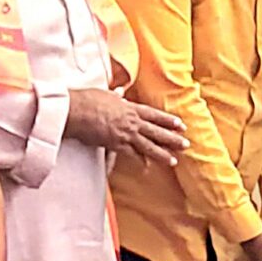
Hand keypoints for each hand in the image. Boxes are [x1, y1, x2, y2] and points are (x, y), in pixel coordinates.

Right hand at [68, 88, 187, 165]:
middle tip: (185, 144)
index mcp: (129, 107)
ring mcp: (125, 133)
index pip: (154, 115)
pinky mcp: (116, 144)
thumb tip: (120, 93)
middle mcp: (131, 121)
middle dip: (172, 138)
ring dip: (162, 154)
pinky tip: (147, 168)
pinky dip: (140, 161)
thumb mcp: (105, 94)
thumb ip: (116, 96)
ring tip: (174, 161)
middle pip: (156, 131)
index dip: (168, 120)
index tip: (180, 125)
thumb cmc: (87, 100)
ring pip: (148, 145)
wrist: (75, 110)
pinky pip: (131, 155)